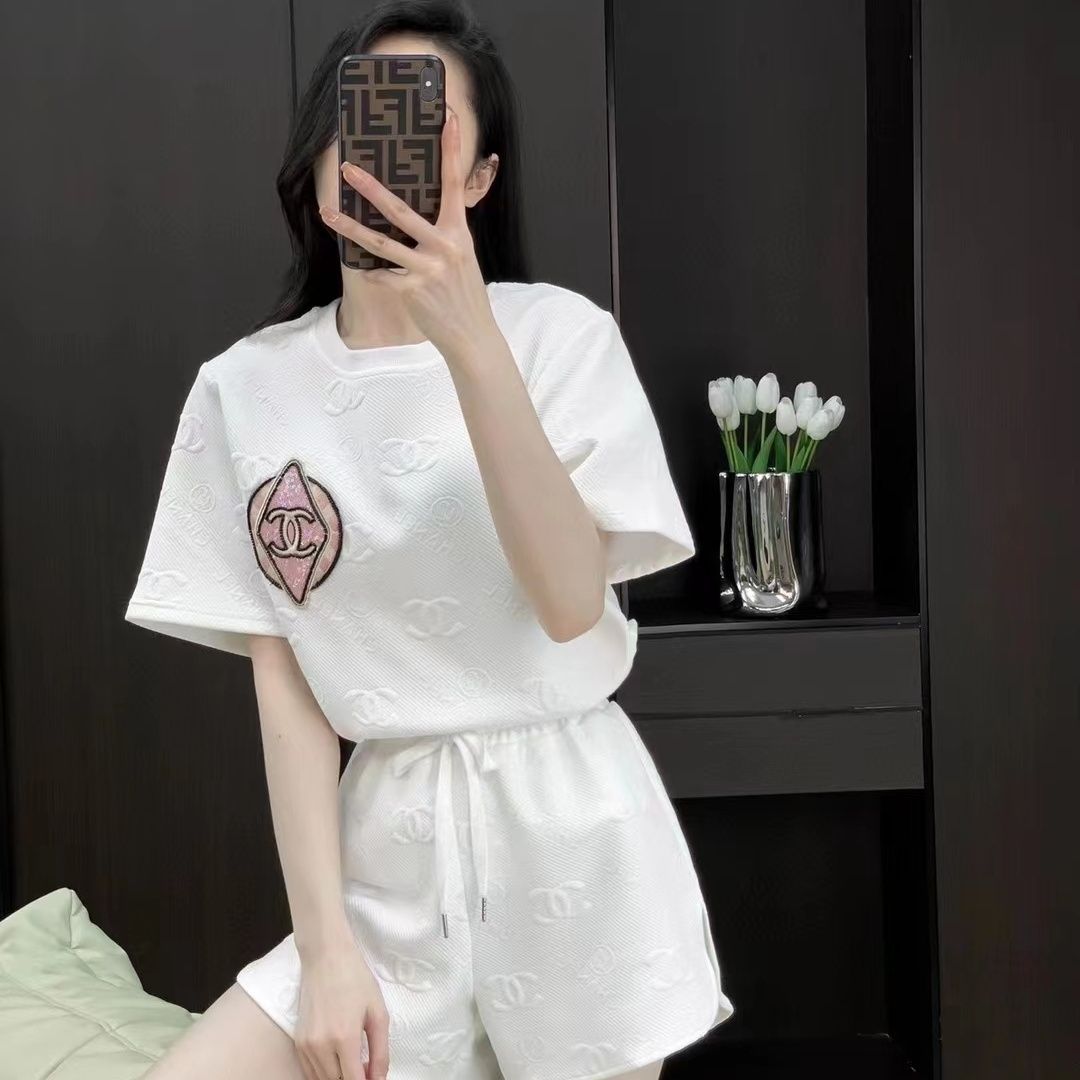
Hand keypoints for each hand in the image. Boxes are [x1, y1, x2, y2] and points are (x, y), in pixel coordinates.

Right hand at [294, 942, 388, 1079]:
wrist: (326, 956)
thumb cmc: (355, 980)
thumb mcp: (378, 1013)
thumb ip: (381, 1052)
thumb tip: (379, 1079)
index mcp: (344, 1038)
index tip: (374, 1078)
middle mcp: (320, 1046)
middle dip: (354, 1079)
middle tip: (367, 1067)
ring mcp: (305, 1045)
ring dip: (338, 1078)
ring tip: (354, 1063)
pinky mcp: (297, 1041)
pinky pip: (310, 1071)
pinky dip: (324, 1073)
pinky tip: (338, 1060)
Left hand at [318, 110, 500, 363]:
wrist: (471, 335)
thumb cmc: (463, 293)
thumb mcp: (462, 257)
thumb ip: (444, 234)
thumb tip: (413, 215)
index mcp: (458, 233)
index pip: (454, 185)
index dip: (450, 150)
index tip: (446, 118)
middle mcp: (443, 247)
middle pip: (401, 211)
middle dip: (371, 188)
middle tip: (349, 168)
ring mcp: (426, 269)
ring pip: (380, 243)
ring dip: (349, 226)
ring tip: (327, 211)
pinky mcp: (411, 290)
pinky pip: (381, 275)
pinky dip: (372, 273)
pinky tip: (366, 270)